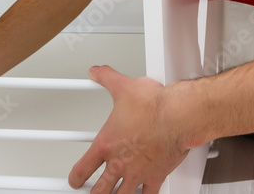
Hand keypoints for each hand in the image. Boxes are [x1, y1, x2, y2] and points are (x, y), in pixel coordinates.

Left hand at [69, 66, 190, 193]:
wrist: (178, 116)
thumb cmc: (154, 105)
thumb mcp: (125, 86)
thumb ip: (108, 78)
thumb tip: (97, 72)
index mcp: (107, 144)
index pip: (83, 168)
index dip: (76, 177)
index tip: (75, 180)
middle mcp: (120, 162)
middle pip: (100, 191)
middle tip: (92, 193)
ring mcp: (138, 172)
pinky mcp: (157, 175)